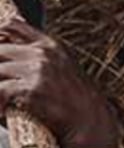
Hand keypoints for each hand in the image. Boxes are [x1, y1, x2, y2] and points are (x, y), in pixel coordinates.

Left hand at [0, 21, 120, 147]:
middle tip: (4, 82)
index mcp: (50, 46)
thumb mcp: (62, 68)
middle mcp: (43, 54)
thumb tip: (6, 56)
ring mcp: (38, 70)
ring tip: (3, 100)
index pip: (12, 26)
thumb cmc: (73, 100)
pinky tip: (4, 110)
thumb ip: (38, 57)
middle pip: (0, 50)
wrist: (90, 121)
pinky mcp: (32, 89)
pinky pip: (1, 91)